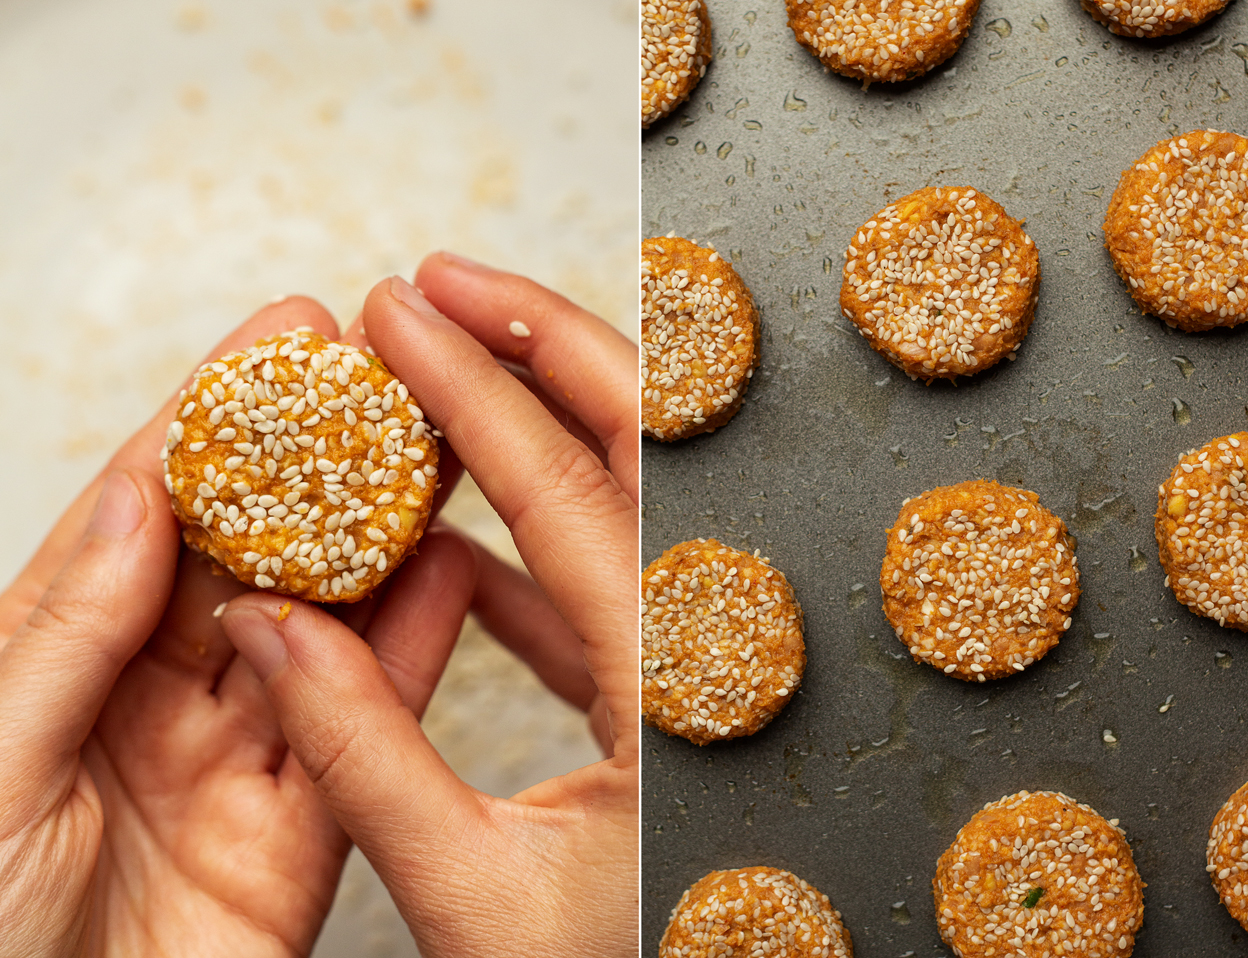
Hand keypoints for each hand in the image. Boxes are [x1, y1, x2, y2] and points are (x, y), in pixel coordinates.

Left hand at [0, 299, 393, 956]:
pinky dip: (417, 654)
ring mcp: (233, 765)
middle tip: (391, 376)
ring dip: (383, 539)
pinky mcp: (303, 838)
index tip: (288, 338)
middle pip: (255, 555)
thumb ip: (64, 633)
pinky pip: (367, 732)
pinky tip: (452, 576)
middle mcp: (150, 701)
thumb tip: (136, 495)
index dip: (218, 419)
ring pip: (325, 629)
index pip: (149, 512)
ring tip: (442, 450)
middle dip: (322, 460)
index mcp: (55, 666)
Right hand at [219, 254, 638, 956]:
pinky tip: (453, 531)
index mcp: (675, 680)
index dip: (470, 384)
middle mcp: (706, 644)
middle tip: (445, 281)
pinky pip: (602, 584)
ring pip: (624, 500)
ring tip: (441, 367)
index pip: (561, 486)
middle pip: (641, 443)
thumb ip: (367, 756)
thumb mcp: (480, 890)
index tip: (396, 310)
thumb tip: (268, 629)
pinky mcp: (668, 688)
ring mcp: (696, 659)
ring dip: (533, 422)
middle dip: (541, 340)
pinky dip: (529, 537)